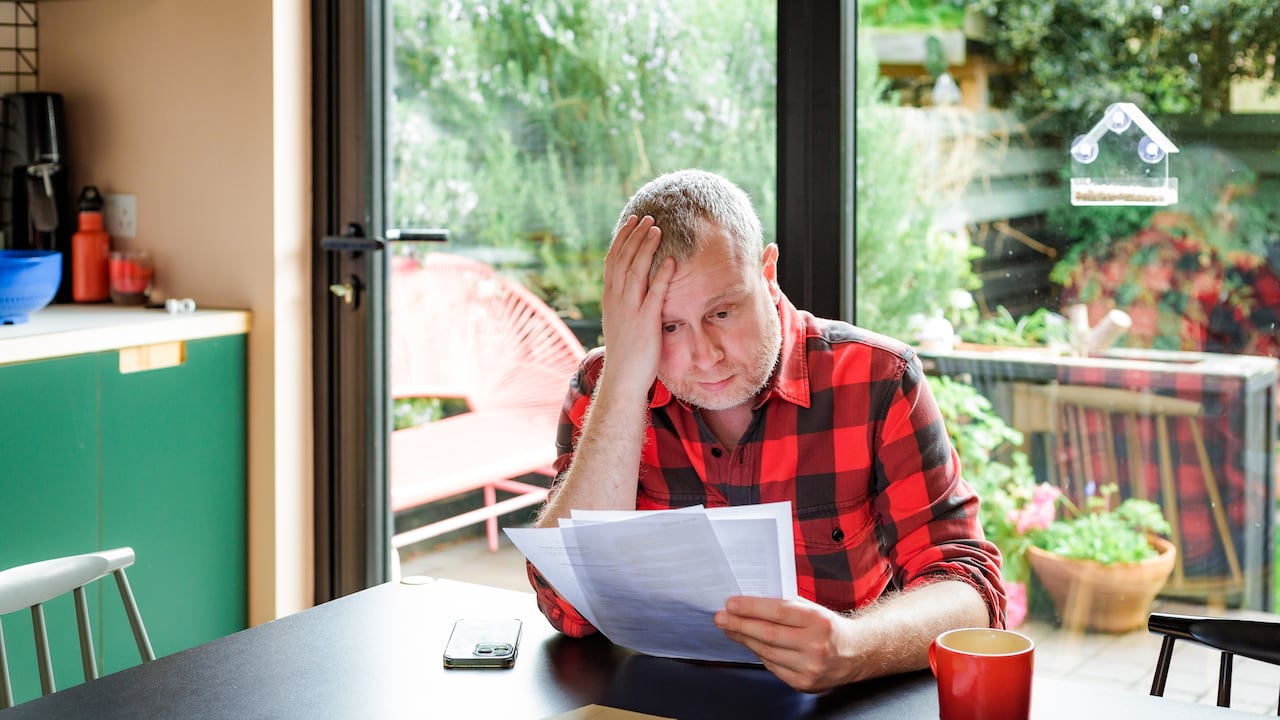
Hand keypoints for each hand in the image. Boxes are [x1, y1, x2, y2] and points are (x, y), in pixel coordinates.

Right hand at [599, 215, 674, 393]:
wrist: (622, 378)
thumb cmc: (626, 352)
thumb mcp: (620, 321)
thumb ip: (625, 302)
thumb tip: (633, 287)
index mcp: (610, 298)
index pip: (613, 260)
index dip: (623, 238)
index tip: (632, 222)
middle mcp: (617, 300)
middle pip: (623, 259)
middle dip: (635, 236)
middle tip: (647, 217)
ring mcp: (630, 310)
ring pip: (635, 271)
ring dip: (646, 248)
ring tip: (657, 229)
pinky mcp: (645, 322)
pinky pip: (654, 294)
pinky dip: (662, 275)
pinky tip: (670, 260)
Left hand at [714, 595, 855, 692]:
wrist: (855, 653)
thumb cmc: (828, 627)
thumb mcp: (813, 609)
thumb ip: (786, 606)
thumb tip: (749, 604)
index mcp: (819, 621)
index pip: (777, 612)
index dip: (751, 608)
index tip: (731, 604)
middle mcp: (816, 645)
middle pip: (767, 634)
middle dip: (739, 625)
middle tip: (721, 618)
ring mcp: (810, 667)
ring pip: (766, 653)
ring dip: (744, 640)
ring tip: (730, 629)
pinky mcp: (804, 683)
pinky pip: (773, 667)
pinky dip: (759, 655)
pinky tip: (750, 645)